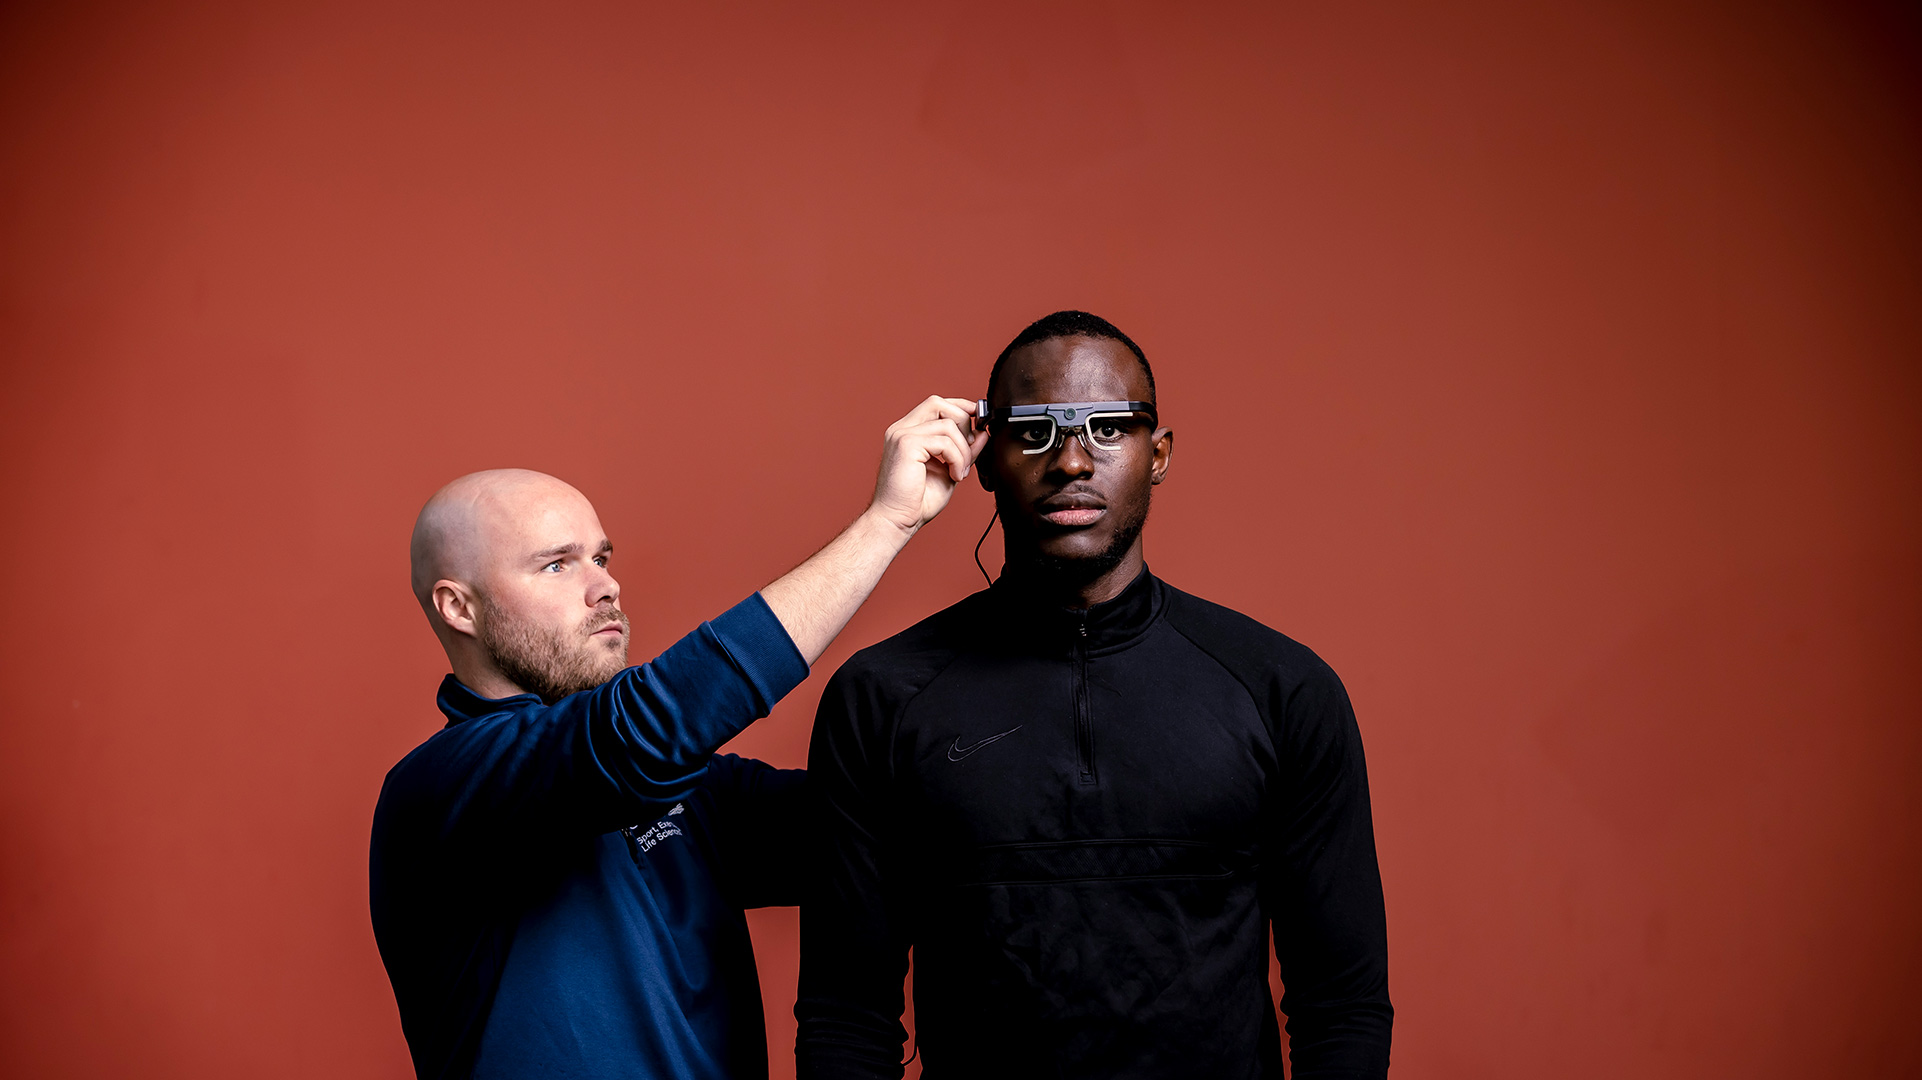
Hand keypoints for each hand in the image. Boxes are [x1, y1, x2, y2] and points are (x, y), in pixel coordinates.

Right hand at [866, 395, 988, 534]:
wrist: (897, 521)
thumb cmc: (918, 501)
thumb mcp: (950, 469)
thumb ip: (964, 450)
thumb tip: (983, 432)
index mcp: (909, 432)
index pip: (936, 404)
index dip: (960, 408)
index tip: (979, 423)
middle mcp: (902, 429)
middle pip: (939, 403)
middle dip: (963, 424)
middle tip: (969, 451)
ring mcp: (902, 434)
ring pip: (947, 424)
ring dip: (963, 449)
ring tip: (960, 472)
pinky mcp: (906, 445)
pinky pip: (944, 441)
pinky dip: (956, 458)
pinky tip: (955, 475)